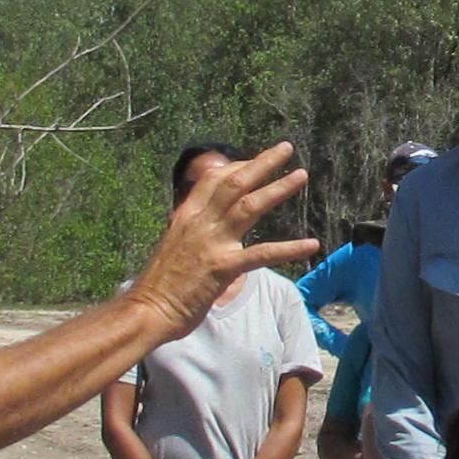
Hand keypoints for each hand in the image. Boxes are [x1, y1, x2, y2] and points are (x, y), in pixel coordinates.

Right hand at [126, 144, 318, 336]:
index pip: (214, 180)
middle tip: (285, 148)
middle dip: (262, 163)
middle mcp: (199, 222)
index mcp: (187, 216)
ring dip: (277, 189)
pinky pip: (261, 254)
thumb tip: (206, 226)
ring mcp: (211, 242)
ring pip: (249, 206)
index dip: (238, 166)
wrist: (146, 310)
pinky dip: (289, 248)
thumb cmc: (160, 285)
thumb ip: (192, 232)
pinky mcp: (222, 267)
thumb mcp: (174, 247)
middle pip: (235, 183)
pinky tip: (311, 244)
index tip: (257, 160)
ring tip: (300, 176)